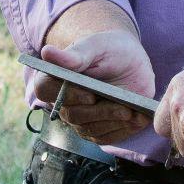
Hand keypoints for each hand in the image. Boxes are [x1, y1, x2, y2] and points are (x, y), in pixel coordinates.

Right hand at [30, 30, 155, 145]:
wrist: (129, 62)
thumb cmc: (109, 50)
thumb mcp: (96, 47)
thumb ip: (75, 54)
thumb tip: (47, 52)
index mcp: (56, 77)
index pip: (45, 89)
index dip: (66, 95)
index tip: (90, 95)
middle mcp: (63, 101)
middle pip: (72, 115)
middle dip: (99, 112)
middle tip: (123, 108)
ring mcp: (80, 119)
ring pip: (90, 129)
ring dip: (112, 122)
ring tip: (133, 112)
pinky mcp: (97, 130)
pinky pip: (106, 137)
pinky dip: (123, 130)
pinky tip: (138, 119)